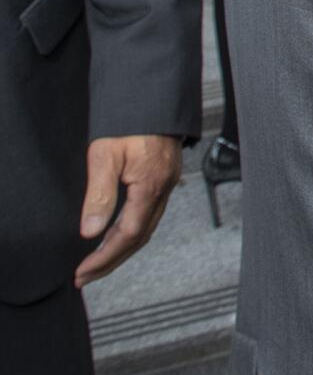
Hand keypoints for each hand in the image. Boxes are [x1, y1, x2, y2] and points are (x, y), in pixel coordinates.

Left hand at [76, 134, 181, 286]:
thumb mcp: (105, 155)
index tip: (82, 272)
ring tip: (96, 263)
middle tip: (85, 277)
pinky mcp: (164, 178)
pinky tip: (116, 235)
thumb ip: (100, 194)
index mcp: (151, 185)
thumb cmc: (130, 121)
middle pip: (140, 237)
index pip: (128, 234)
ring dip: (121, 249)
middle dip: (112, 261)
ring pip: (146, 227)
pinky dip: (131, 232)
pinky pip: (149, 214)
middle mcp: (164, 188)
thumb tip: (90, 231)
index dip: (104, 257)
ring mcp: (167, 183)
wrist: (153, 97)